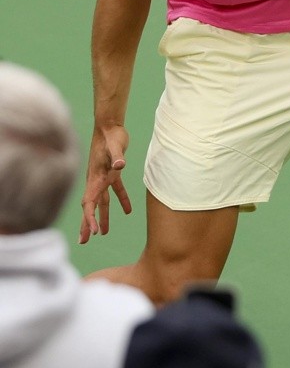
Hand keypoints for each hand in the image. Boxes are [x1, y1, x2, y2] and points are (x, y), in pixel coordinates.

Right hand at [79, 124, 131, 243]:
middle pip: (91, 207)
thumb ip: (117, 156)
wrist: (110, 126)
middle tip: (84, 242)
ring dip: (102, 217)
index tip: (94, 232)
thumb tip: (120, 164)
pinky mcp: (113, 172)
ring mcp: (103, 177)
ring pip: (102, 202)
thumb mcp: (115, 146)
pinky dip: (121, 200)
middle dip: (88, 225)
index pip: (89, 203)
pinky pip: (116, 190)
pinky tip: (127, 211)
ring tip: (103, 233)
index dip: (90, 219)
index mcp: (94, 178)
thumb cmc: (110, 136)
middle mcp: (96, 180)